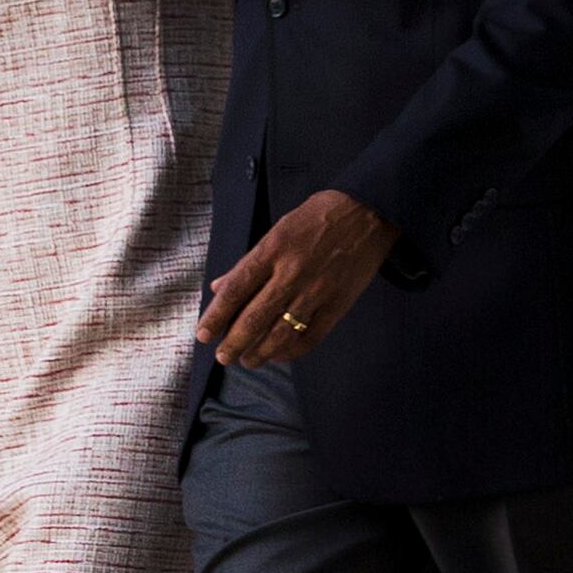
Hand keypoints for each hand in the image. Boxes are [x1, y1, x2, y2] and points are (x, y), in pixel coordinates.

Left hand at [198, 189, 400, 365]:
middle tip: (222, 357)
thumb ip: (249, 261)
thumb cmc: (319, 216)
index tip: (203, 334)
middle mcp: (291, 273)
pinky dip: (291, 351)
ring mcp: (316, 291)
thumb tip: (220, 287)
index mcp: (272, 250)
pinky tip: (279, 355)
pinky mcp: (338, 304)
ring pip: (281, 333)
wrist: (369, 211)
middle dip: (233, 343)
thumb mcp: (278, 228)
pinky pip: (311, 336)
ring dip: (260, 353)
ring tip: (247, 361)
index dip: (216, 316)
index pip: (235, 290)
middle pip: (254, 318)